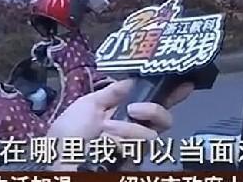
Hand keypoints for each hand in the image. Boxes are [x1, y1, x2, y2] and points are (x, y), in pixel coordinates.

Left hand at [45, 78, 192, 169]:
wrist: (56, 162)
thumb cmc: (68, 133)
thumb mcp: (88, 105)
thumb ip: (112, 92)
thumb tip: (133, 79)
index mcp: (124, 115)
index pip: (155, 103)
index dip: (172, 94)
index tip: (186, 82)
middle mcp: (134, 132)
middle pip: (165, 120)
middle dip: (154, 110)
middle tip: (134, 109)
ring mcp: (134, 150)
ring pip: (151, 135)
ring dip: (127, 130)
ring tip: (105, 132)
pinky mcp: (132, 163)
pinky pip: (139, 148)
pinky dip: (121, 142)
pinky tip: (105, 144)